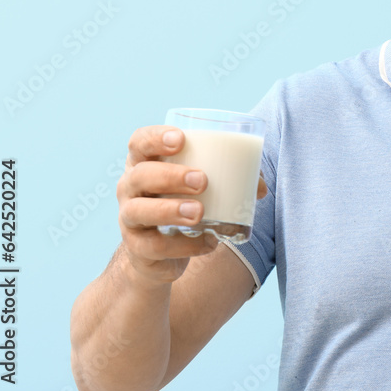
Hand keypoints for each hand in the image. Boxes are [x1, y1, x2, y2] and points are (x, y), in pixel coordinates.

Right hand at [116, 126, 267, 286]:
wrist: (157, 252)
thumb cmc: (182, 203)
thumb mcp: (199, 186)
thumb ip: (231, 179)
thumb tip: (260, 188)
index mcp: (145, 163)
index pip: (139, 142)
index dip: (155, 138)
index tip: (180, 139)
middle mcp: (130, 188)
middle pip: (140, 175)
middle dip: (170, 176)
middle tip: (201, 180)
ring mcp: (129, 219)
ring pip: (139, 211)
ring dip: (170, 210)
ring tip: (199, 212)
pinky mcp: (138, 248)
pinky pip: (155, 247)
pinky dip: (185, 245)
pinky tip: (209, 241)